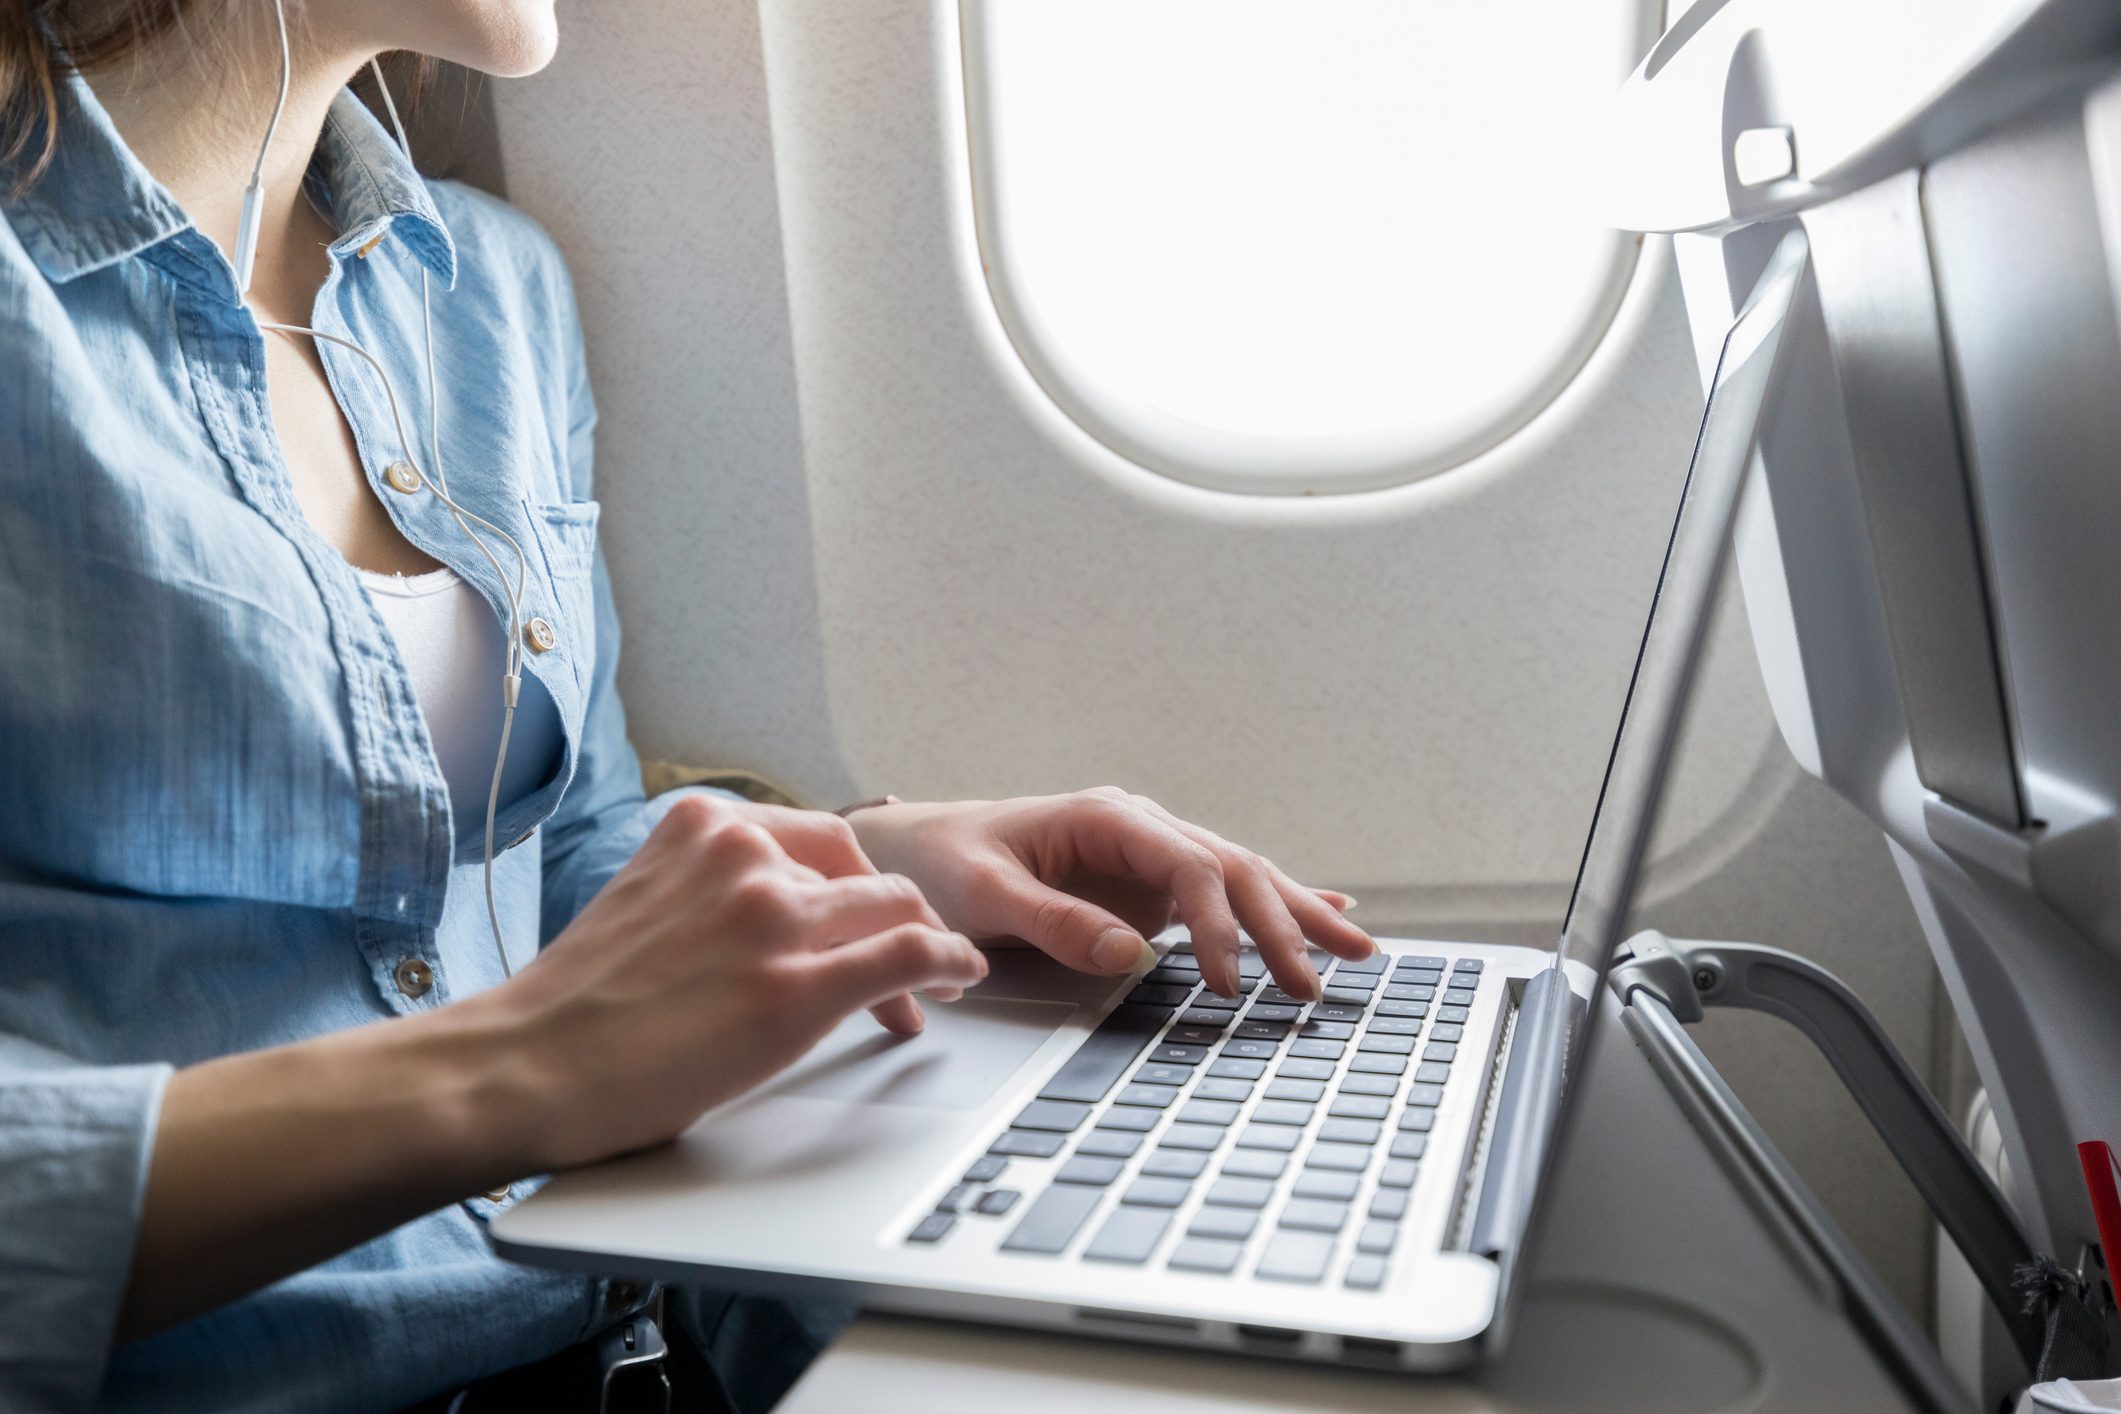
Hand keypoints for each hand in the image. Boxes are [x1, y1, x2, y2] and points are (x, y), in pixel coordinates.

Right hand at [472, 794, 988, 1171]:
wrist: (527, 1065)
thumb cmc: (575, 1006)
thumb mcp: (645, 902)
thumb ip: (708, 889)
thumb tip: (765, 916)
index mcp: (706, 825)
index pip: (819, 838)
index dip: (856, 884)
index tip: (868, 915)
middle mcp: (746, 857)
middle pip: (863, 876)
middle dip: (896, 920)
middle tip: (913, 962)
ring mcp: (775, 919)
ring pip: (898, 910)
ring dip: (931, 947)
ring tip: (943, 984)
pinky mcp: (797, 988)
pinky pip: (907, 956)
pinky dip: (949, 963)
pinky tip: (959, 978)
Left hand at [848, 787, 1372, 1000]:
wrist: (922, 850)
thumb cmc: (946, 863)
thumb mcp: (984, 894)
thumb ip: (1054, 923)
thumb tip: (1131, 952)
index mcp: (1107, 817)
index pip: (1189, 866)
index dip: (1219, 925)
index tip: (1229, 984)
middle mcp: (1142, 827)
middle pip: (1233, 868)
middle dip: (1282, 923)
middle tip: (1315, 984)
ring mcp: (1151, 855)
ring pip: (1242, 877)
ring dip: (1297, 913)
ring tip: (1356, 950)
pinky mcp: (1151, 886)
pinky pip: (1224, 893)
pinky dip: (1277, 903)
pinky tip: (1327, 912)